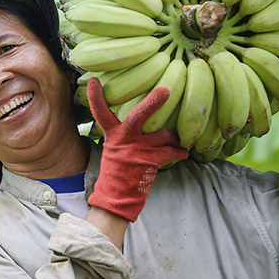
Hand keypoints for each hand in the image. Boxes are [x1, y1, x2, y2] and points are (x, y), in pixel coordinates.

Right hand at [86, 78, 188, 221]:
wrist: (116, 197)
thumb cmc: (116, 171)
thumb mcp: (112, 148)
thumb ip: (121, 133)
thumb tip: (139, 116)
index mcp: (112, 135)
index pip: (100, 112)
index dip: (96, 96)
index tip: (94, 80)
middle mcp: (124, 140)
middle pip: (137, 116)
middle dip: (152, 102)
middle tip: (165, 90)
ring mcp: (137, 150)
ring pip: (163, 135)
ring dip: (173, 138)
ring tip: (179, 140)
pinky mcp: (150, 162)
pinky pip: (171, 152)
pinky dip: (180, 151)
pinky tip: (184, 152)